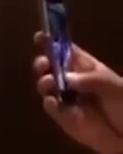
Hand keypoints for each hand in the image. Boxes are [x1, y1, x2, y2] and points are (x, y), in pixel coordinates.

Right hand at [33, 32, 122, 153]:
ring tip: (50, 83)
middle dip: (43, 63)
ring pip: (46, 86)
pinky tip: (53, 101)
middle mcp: (72, 80)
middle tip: (44, 64)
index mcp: (86, 67)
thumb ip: (90, 80)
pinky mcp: (62, 117)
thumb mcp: (113, 87)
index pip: (66, 51)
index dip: (52, 42)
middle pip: (50, 67)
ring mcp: (66, 98)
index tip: (40, 37)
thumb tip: (65, 78)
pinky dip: (49, 103)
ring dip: (44, 82)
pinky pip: (51, 107)